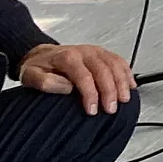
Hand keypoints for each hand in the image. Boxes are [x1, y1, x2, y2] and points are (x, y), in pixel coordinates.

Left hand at [19, 42, 134, 115]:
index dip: (90, 94)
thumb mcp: (31, 76)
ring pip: (115, 65)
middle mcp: (84, 52)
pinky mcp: (103, 53)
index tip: (92, 110)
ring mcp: (96, 51)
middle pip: (104, 70)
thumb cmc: (39, 68)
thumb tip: (66, 87)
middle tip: (111, 108)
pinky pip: (120, 61)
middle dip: (110, 91)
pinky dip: (127, 73)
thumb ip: (45, 82)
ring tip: (124, 100)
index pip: (84, 76)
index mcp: (67, 57)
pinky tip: (130, 85)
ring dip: (122, 83)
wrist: (42, 55)